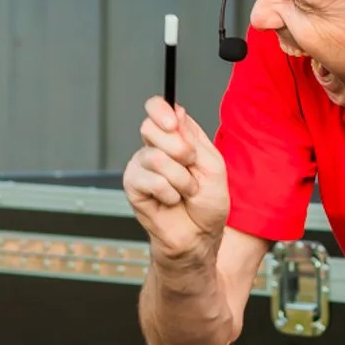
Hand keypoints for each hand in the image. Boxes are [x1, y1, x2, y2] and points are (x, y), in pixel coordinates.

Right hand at [122, 97, 229, 264]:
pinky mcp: (132, 186)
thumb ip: (194, 138)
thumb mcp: (212, 165)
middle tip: (190, 168)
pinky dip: (169, 194)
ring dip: (181, 180)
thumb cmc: (207, 204)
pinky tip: (171, 202)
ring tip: (184, 192)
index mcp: (174, 137)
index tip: (173, 123)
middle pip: (150, 128)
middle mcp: (153, 148)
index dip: (160, 110)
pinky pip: (151, 180)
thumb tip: (176, 112)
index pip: (156, 108)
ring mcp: (140, 167)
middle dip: (180, 150)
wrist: (199, 236)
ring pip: (156, 158)